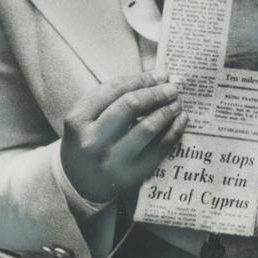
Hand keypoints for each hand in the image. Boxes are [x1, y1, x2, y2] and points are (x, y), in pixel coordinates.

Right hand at [60, 71, 186, 202]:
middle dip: (156, 93)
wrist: (80, 183)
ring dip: (167, 111)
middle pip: (131, 105)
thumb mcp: (87, 117)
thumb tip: (157, 76)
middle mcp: (91, 141)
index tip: (160, 74)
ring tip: (177, 103)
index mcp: (78, 120)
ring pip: (147, 128)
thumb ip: (114, 96)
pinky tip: (180, 121)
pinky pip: (158, 149)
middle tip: (172, 88)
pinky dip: (173, 132)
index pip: (114, 89)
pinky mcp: (130, 177)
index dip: (141, 78)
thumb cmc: (88, 140)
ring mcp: (111, 162)